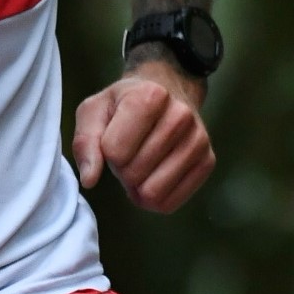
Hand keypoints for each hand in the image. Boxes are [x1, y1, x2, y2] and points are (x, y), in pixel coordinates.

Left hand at [72, 60, 214, 213]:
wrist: (165, 91)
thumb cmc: (123, 103)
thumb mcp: (94, 111)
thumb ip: (86, 142)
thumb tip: (90, 179)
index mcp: (149, 97)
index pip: (115, 152)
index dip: (106, 152)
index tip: (112, 137)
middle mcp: (180, 116)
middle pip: (134, 173)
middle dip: (121, 169)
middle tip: (127, 152)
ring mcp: (198, 139)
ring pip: (153, 192)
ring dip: (137, 186)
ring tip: (138, 164)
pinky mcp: (207, 161)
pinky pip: (170, 203)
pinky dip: (153, 199)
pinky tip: (151, 178)